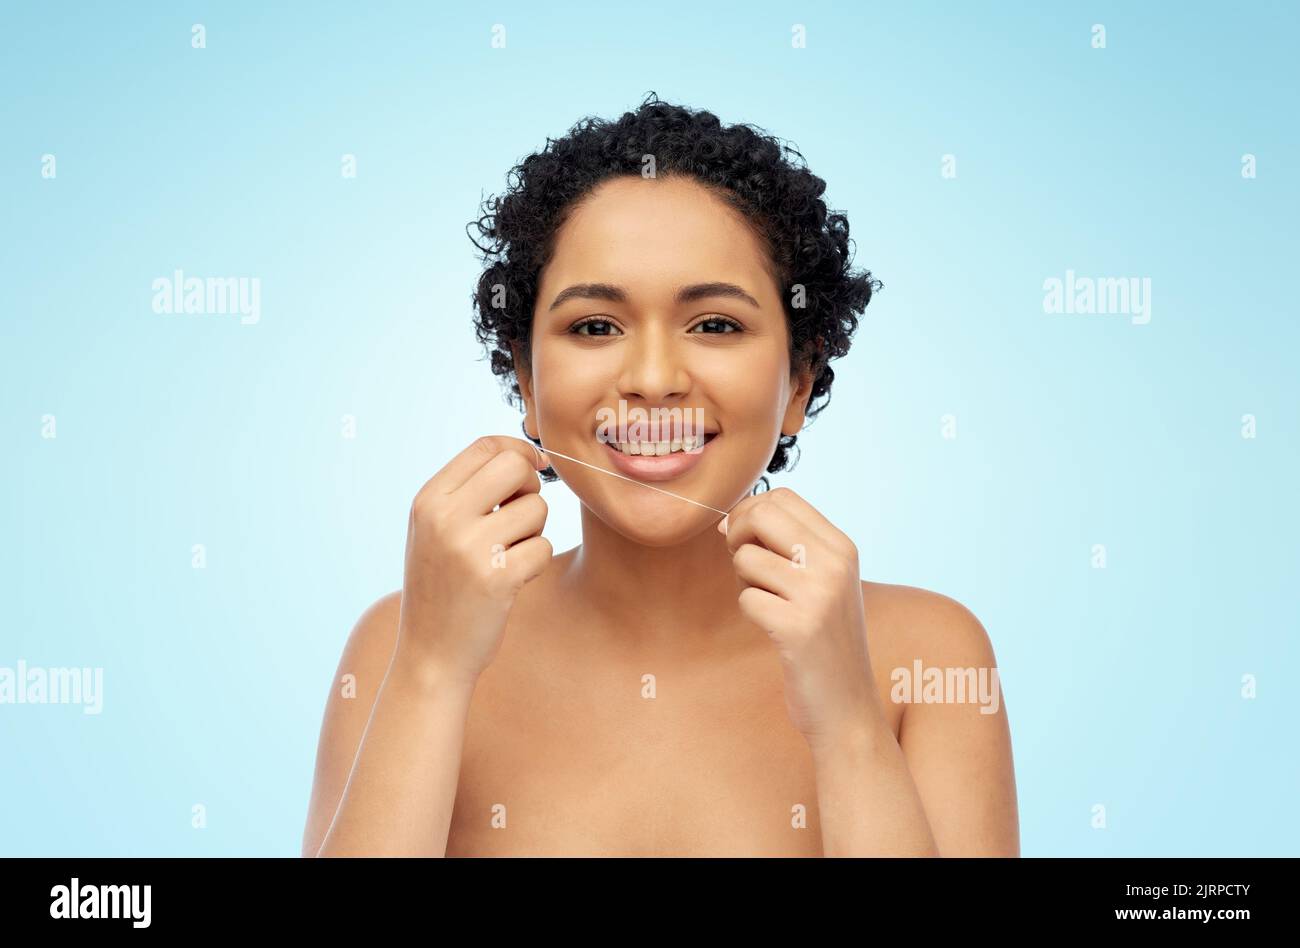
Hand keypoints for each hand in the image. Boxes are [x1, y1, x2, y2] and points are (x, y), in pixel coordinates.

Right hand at [395, 436, 551, 685]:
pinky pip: (543, 547)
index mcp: (428, 500)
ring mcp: (469, 547)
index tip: (533, 467)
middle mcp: (444, 517)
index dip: (519, 451)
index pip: (485, 446)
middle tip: (521, 515)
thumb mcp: (436, 531)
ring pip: (536, 509)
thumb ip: (469, 492)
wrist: (430, 656)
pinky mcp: (497, 577)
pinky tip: (511, 581)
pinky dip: (535, 563)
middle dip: (531, 487)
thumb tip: (526, 456)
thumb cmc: (443, 587)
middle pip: (515, 467)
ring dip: (534, 532)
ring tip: (507, 556)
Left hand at [720, 487, 883, 750]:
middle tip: (747, 567)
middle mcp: (836, 564)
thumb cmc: (824, 641)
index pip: (783, 497)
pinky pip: (747, 598)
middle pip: (761, 514)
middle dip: (739, 535)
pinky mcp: (798, 627)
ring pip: (747, 558)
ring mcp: (819, 595)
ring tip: (770, 604)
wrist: (847, 707)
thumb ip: (785, 548)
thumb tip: (728, 521)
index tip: (749, 540)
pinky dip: (751, 612)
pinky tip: (774, 629)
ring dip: (745, 581)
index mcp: (843, 547)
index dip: (752, 511)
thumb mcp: (820, 584)